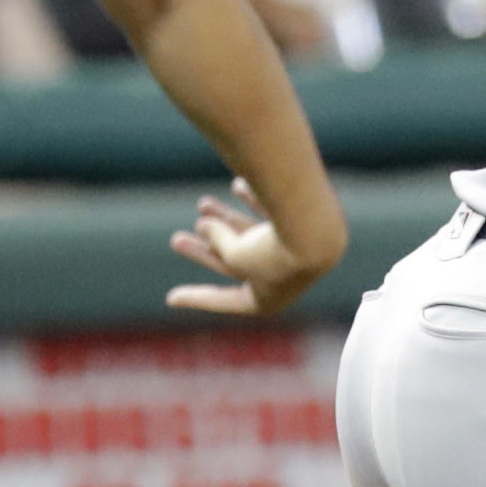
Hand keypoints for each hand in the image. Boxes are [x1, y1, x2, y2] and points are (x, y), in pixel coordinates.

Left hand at [168, 178, 334, 317]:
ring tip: (201, 204)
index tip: (170, 298)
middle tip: (175, 240)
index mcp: (265, 301)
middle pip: (234, 264)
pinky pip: (273, 216)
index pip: (224, 300)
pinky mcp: (303, 229)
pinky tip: (236, 185)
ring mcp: (294, 254)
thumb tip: (205, 225)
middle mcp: (281, 280)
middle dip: (205, 251)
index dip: (196, 298)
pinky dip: (254, 201)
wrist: (315, 232)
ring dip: (225, 220)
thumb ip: (217, 241)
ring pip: (251, 236)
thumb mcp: (234, 254)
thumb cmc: (271, 254)